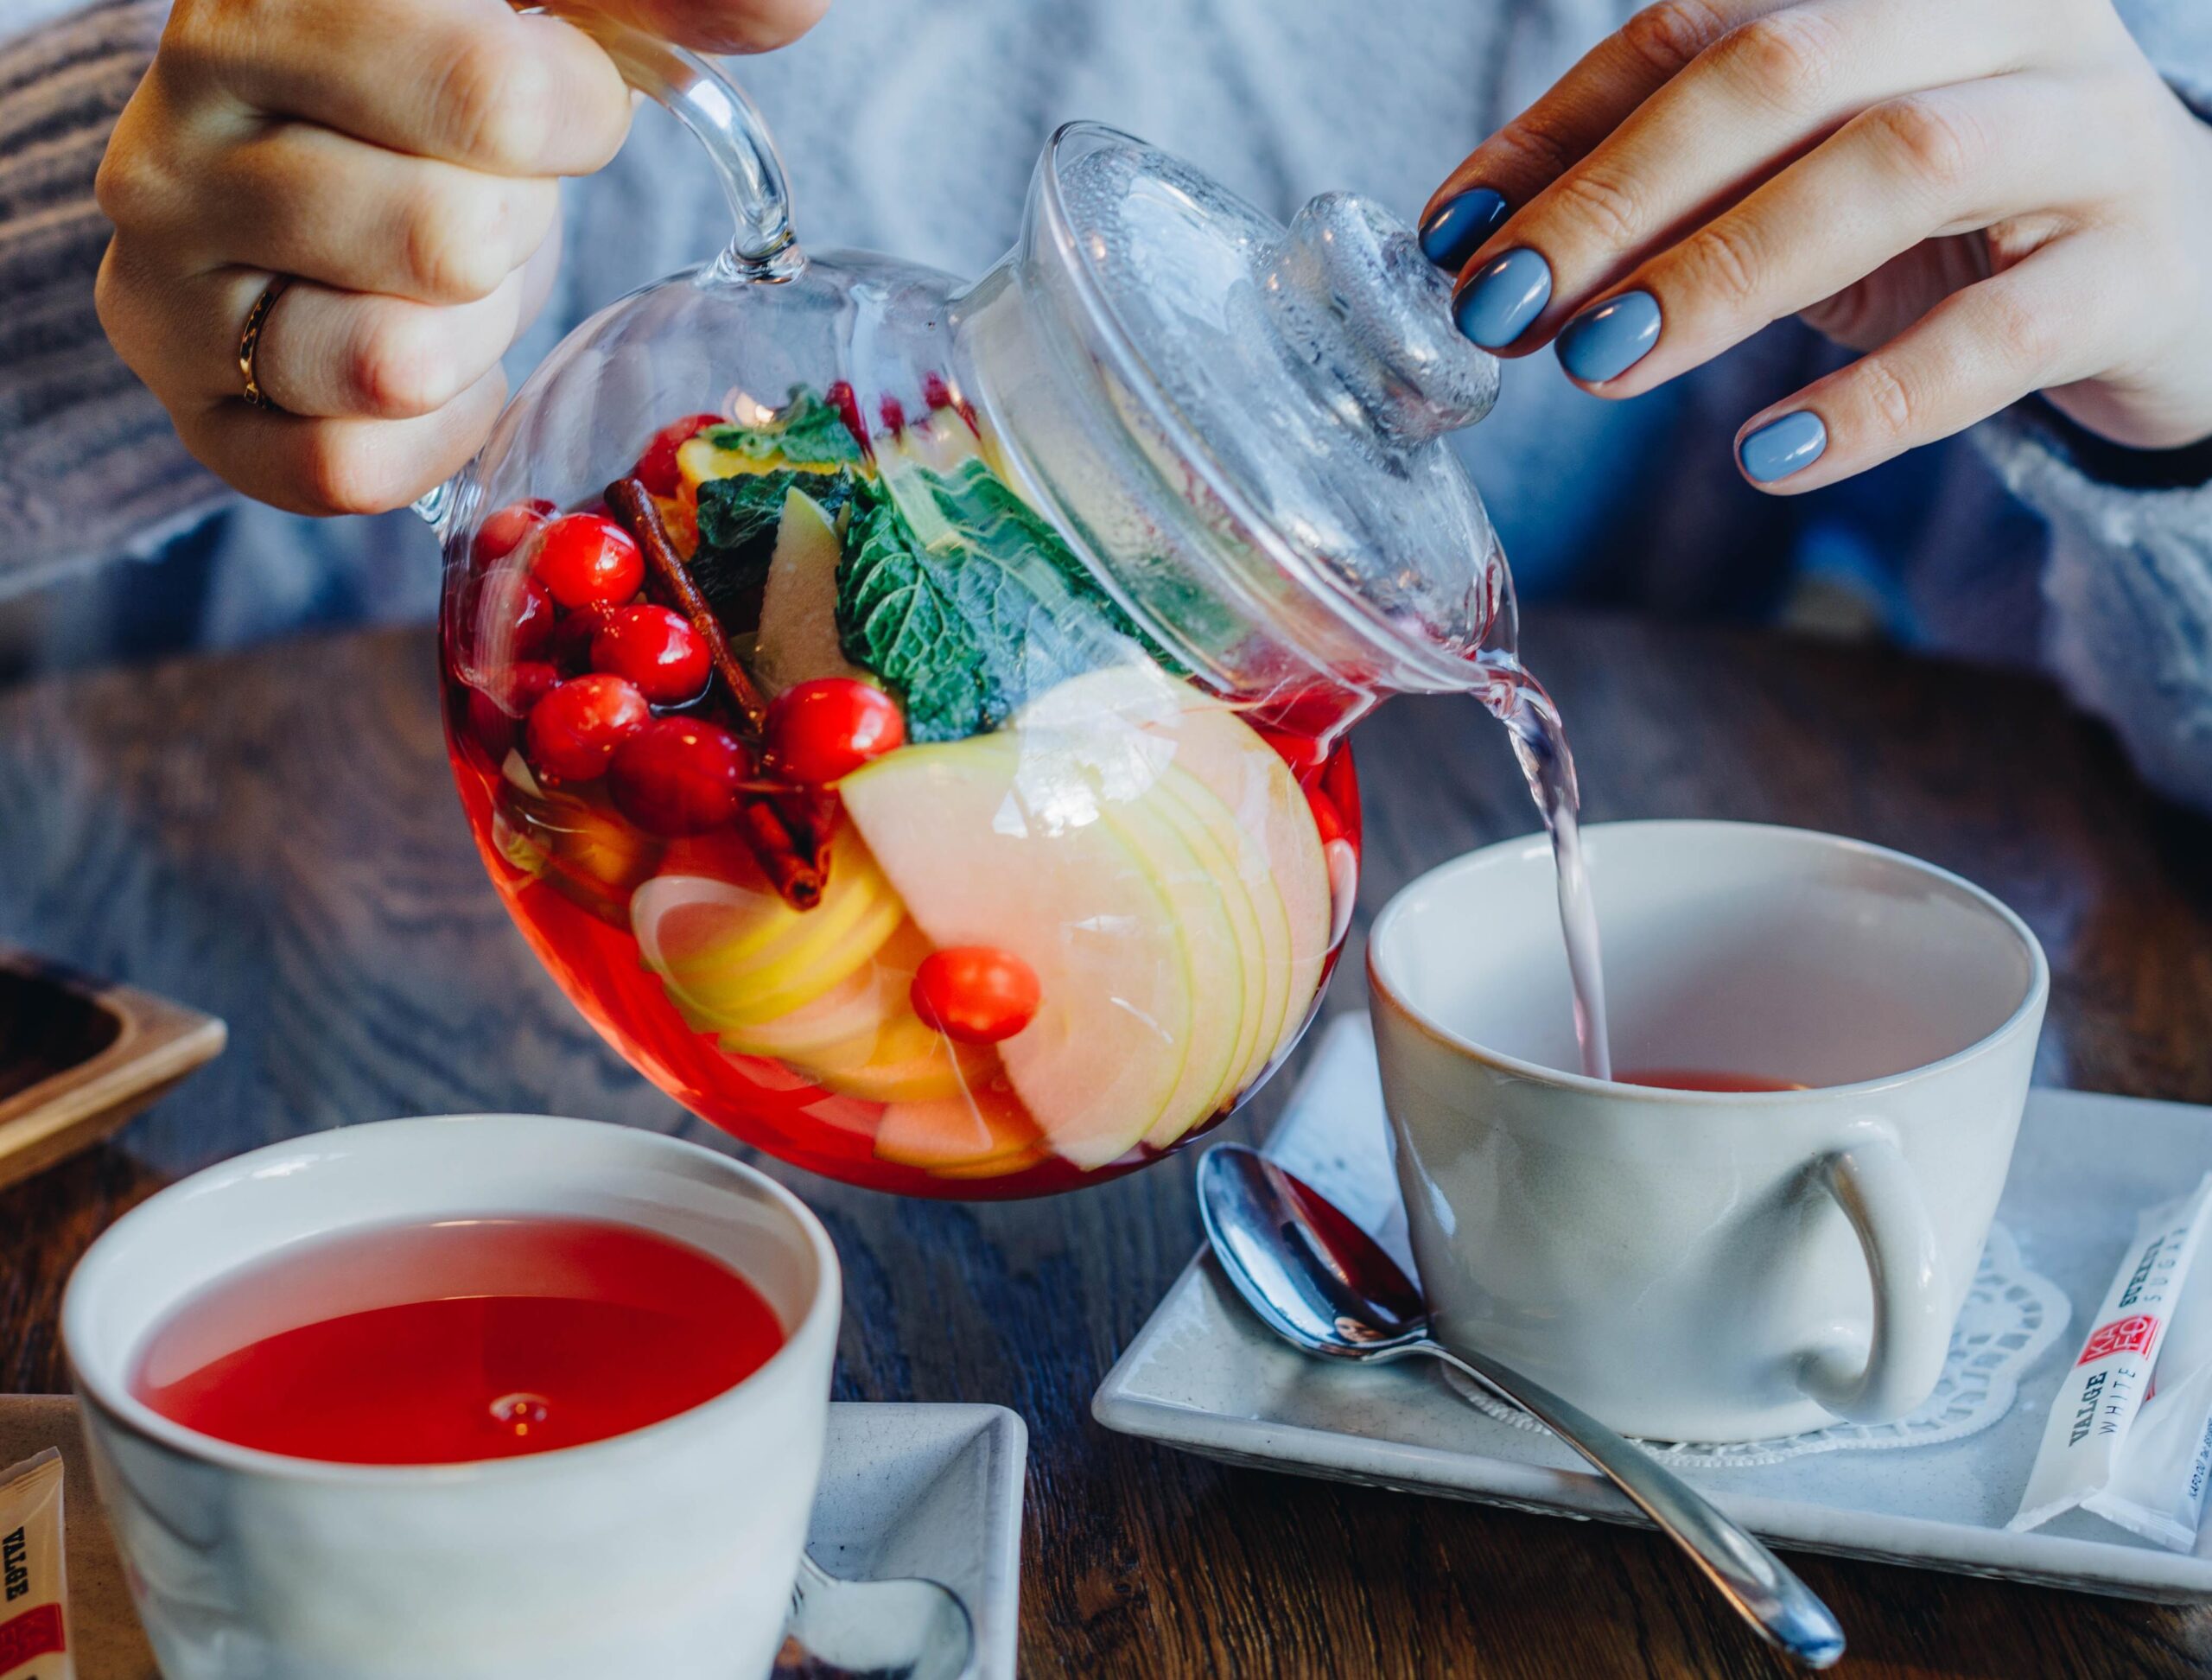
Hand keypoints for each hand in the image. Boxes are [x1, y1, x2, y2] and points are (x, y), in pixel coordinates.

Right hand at [94, 0, 825, 516]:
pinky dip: (431, 436)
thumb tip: (788, 8)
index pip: (493, 97)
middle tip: (483, 193)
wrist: (322, 169)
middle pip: (449, 243)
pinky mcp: (190, 404)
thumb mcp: (560, 4)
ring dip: (466, 336)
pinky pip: (347, 467)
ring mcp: (165, 273)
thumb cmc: (453, 77)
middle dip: (512, 231)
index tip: (555, 97)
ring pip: (391, 364)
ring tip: (445, 277)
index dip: (573, 115)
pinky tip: (433, 368)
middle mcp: (176, 127)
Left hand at [1418, 0, 2211, 489]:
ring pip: (1890, 168)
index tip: (1453, 237)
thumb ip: (1672, 192)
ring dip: (1721, 273)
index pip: (1695, 23)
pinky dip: (1869, 405)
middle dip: (1620, 195)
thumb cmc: (1956, 226)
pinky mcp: (2138, 273)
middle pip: (1784, 71)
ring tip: (1599, 366)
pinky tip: (1763, 459)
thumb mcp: (1802, 185)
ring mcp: (2088, 136)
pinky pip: (1995, 337)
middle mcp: (2003, 21)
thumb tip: (1480, 247)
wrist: (2176, 284)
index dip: (1560, 129)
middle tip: (1505, 306)